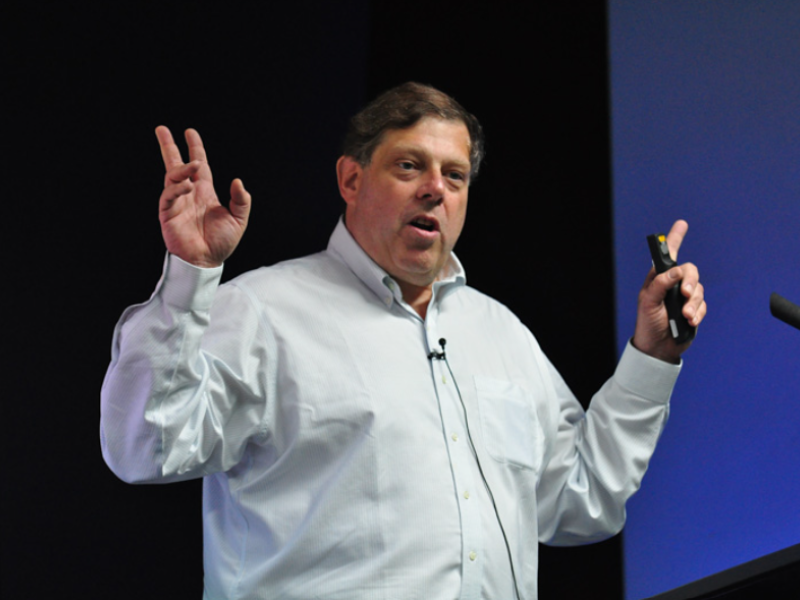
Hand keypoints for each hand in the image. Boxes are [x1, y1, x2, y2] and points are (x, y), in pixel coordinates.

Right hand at [156, 126, 250, 267]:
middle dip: (169, 147)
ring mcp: (177, 203)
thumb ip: (241, 200)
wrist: (208, 262)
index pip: (199, 165)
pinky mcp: (168, 214)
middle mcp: (189, 194)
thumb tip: (237, 180)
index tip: (190, 133)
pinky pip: (168, 196)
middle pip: (177, 165)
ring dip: (181, 169)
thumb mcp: (239, 219)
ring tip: (193, 166)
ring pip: (172, 178)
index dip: (195, 149)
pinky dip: (176, 189)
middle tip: (162, 129)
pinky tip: (187, 187)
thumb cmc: (222, 243)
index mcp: (205, 192)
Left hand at [632, 220, 706, 363]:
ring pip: (698, 290)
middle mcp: (672, 285)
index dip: (674, 238)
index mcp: (658, 279)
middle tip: (685, 294)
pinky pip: (702, 306)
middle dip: (690, 282)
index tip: (681, 224)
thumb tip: (676, 271)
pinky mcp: (694, 310)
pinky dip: (698, 313)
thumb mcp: (648, 302)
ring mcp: (684, 297)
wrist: (658, 348)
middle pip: (690, 271)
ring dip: (693, 303)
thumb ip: (660, 284)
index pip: (668, 256)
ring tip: (685, 316)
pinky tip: (689, 322)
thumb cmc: (647, 323)